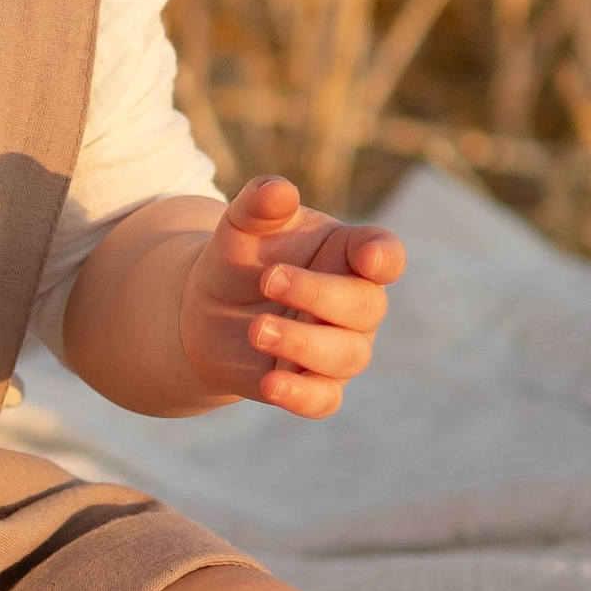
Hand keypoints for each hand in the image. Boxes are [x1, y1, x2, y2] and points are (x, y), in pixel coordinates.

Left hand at [177, 175, 405, 417]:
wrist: (207, 309)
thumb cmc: (241, 256)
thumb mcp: (243, 223)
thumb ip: (260, 202)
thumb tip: (279, 190)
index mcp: (348, 254)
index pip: (384, 255)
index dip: (383, 259)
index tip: (369, 260)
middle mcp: (355, 303)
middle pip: (367, 306)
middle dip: (319, 296)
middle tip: (267, 279)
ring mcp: (339, 347)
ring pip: (348, 355)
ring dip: (303, 344)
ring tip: (255, 329)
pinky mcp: (314, 386)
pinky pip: (325, 400)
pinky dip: (302, 395)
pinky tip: (271, 383)